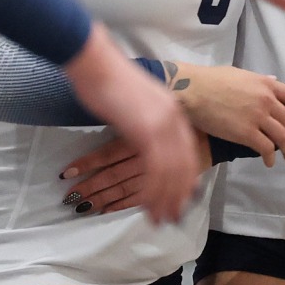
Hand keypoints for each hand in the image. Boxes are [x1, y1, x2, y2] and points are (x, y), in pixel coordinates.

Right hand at [62, 25, 199, 223]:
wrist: (96, 65)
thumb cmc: (108, 80)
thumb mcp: (139, 103)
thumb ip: (148, 120)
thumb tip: (145, 139)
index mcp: (173, 112)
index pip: (188, 153)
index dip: (186, 179)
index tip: (182, 199)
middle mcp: (174, 120)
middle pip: (185, 167)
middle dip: (179, 196)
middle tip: (172, 218)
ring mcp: (162, 126)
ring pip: (172, 173)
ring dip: (166, 200)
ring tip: (159, 219)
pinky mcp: (146, 132)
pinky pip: (156, 171)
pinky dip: (153, 192)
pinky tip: (147, 206)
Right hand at [174, 64, 284, 165]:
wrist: (192, 90)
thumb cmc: (213, 80)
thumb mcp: (242, 75)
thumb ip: (260, 80)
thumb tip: (273, 80)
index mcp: (268, 85)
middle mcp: (267, 101)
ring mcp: (257, 117)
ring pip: (282, 138)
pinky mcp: (245, 132)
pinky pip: (265, 148)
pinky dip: (269, 157)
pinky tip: (268, 162)